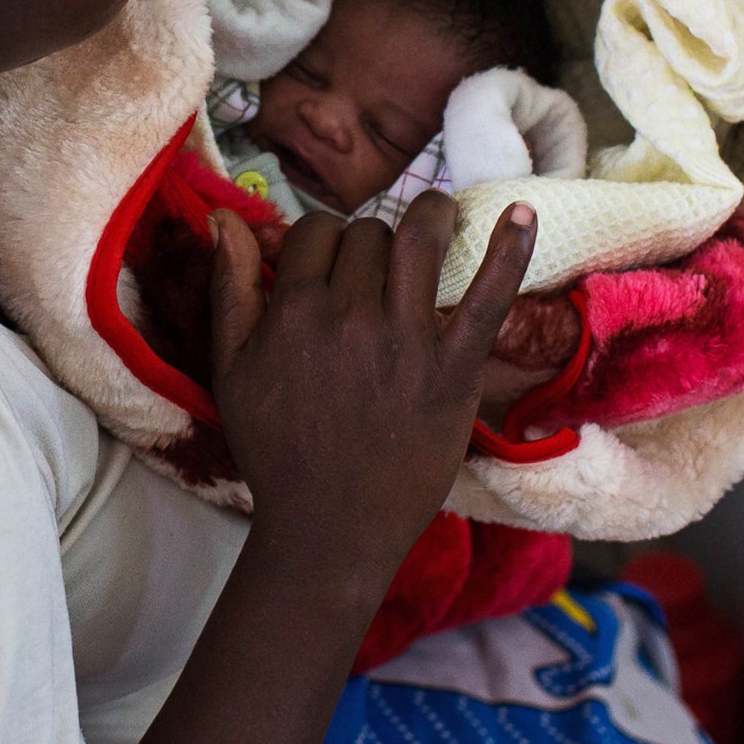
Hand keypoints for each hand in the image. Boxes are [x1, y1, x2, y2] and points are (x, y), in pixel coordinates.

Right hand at [206, 195, 534, 579]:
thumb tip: (222, 217)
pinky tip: (522, 215)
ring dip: (430, 215)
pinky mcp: (454, 371)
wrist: (330, 529)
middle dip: (370, 242)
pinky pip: (487, 299)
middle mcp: (350, 315)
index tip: (332, 264)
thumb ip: (228, 287)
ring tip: (438, 216)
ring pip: (419, 240)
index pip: (316, 231)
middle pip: (368, 234)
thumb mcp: (231, 368)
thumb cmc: (276, 449)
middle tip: (376, 274)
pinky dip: (508, 253)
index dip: (324, 239)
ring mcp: (406, 340)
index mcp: (293, 312)